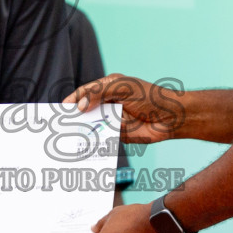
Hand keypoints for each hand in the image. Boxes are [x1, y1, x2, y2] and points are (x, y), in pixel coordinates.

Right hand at [64, 73, 181, 143]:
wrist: (172, 118)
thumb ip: (99, 93)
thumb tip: (80, 106)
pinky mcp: (119, 134)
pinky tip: (85, 145)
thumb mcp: (123, 89)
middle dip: (75, 116)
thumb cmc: (150, 97)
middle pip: (87, 109)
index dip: (74, 99)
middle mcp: (109, 102)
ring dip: (83, 129)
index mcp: (109, 87)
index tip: (61, 107)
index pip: (86, 92)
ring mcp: (114, 119)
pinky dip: (95, 140)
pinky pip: (103, 137)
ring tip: (69, 136)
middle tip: (60, 124)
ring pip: (93, 124)